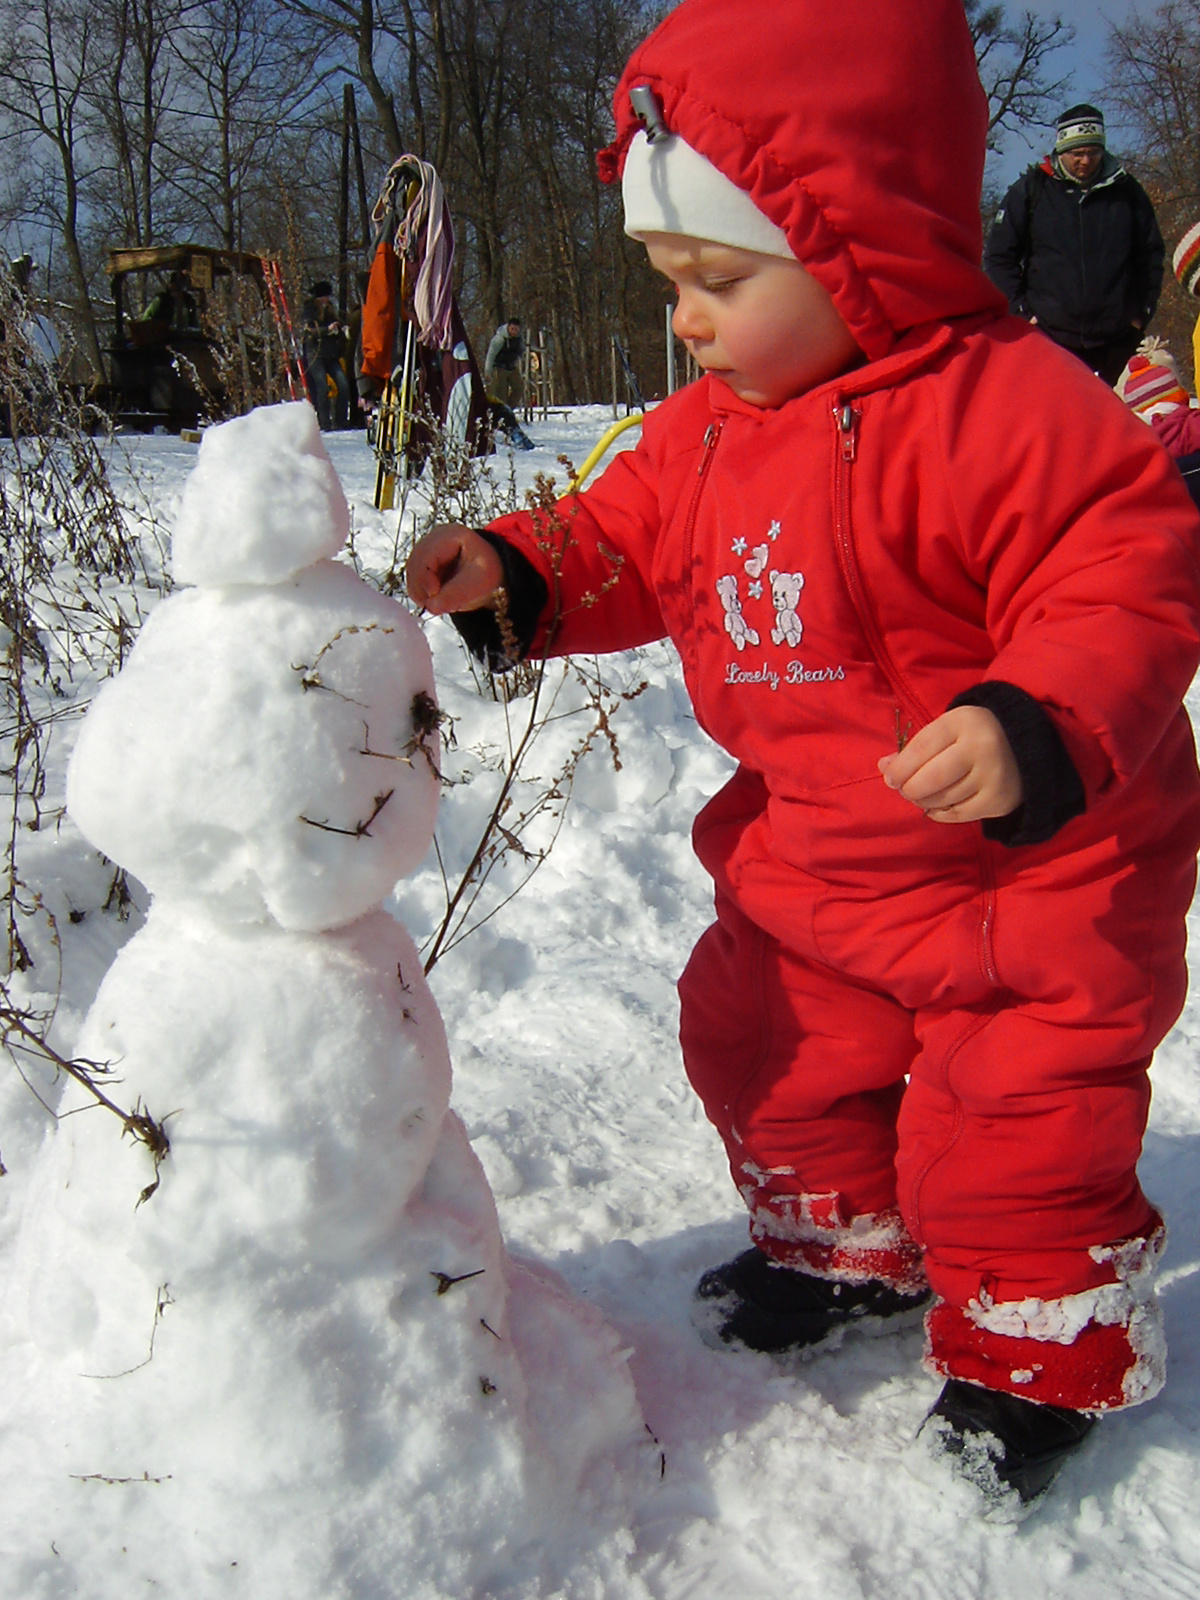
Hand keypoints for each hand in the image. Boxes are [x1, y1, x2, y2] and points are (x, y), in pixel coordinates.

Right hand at [406, 525, 504, 613]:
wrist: (487, 573)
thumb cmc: (486, 572)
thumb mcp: (478, 583)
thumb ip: (456, 594)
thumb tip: (431, 607)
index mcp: (450, 535)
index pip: (427, 555)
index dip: (425, 577)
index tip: (433, 595)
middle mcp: (433, 539)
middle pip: (415, 564)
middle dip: (421, 588)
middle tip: (432, 606)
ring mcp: (425, 550)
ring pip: (411, 574)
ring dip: (420, 593)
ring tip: (436, 604)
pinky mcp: (422, 564)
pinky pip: (414, 580)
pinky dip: (421, 593)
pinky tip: (434, 599)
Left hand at [878, 706, 1021, 823]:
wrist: (1025, 744)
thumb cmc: (972, 735)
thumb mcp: (946, 729)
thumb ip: (916, 747)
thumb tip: (885, 767)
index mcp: (962, 722)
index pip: (921, 748)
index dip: (899, 768)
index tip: (890, 777)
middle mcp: (981, 747)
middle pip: (931, 778)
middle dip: (909, 789)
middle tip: (905, 790)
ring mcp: (992, 775)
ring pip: (943, 798)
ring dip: (924, 801)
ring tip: (921, 796)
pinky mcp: (999, 799)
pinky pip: (959, 814)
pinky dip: (940, 813)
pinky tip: (935, 806)